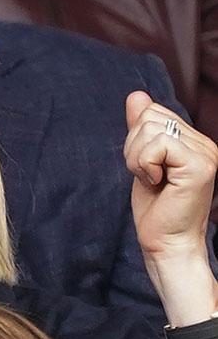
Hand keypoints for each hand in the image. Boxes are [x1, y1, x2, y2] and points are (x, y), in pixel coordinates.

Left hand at [125, 92, 217, 262]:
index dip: (135, 139)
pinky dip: (145, 163)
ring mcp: (205, 153)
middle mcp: (204, 144)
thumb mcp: (142, 161)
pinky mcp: (199, 165)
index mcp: (193, 141)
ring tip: (152, 179)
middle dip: (133, 148)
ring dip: (137, 158)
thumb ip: (140, 129)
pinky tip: (155, 182)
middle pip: (149, 117)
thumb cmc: (155, 208)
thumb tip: (136, 96)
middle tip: (146, 175)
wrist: (166, 243)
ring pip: (150, 129)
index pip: (152, 112)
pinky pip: (158, 143)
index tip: (145, 167)